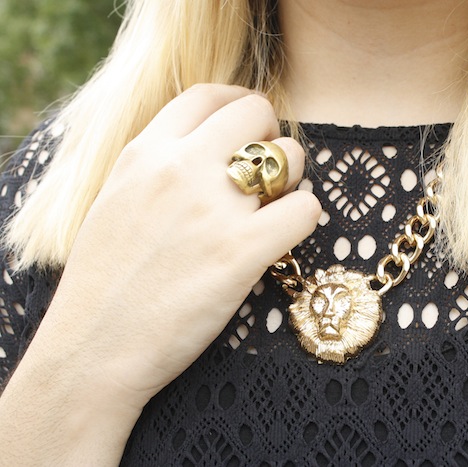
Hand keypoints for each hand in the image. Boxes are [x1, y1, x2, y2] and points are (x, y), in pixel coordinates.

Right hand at [35, 84, 320, 406]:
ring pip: (289, 158)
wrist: (95, 345)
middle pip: (257, 113)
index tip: (251, 125)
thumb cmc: (105, 279)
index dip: (240, 104)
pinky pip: (305, 210)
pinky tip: (284, 237)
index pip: (209, 94)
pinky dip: (304, 220)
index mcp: (146, 152)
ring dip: (292, 181)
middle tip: (267, 176)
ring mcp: (213, 208)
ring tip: (273, 210)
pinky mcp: (241, 252)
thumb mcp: (117, 198)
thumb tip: (206, 146)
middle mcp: (181, 167)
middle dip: (271, 138)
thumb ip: (158, 163)